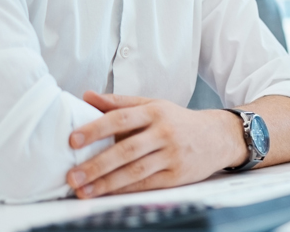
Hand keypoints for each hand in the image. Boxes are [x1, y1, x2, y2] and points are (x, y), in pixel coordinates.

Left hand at [66, 91, 246, 198]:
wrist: (218, 136)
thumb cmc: (178, 120)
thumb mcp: (153, 105)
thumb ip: (119, 102)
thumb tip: (86, 96)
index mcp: (155, 111)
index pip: (121, 118)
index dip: (96, 129)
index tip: (73, 139)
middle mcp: (164, 132)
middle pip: (126, 149)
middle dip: (97, 164)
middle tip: (71, 176)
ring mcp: (171, 155)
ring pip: (135, 171)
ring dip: (106, 183)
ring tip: (82, 190)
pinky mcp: (177, 176)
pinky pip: (146, 184)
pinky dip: (124, 190)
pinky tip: (106, 193)